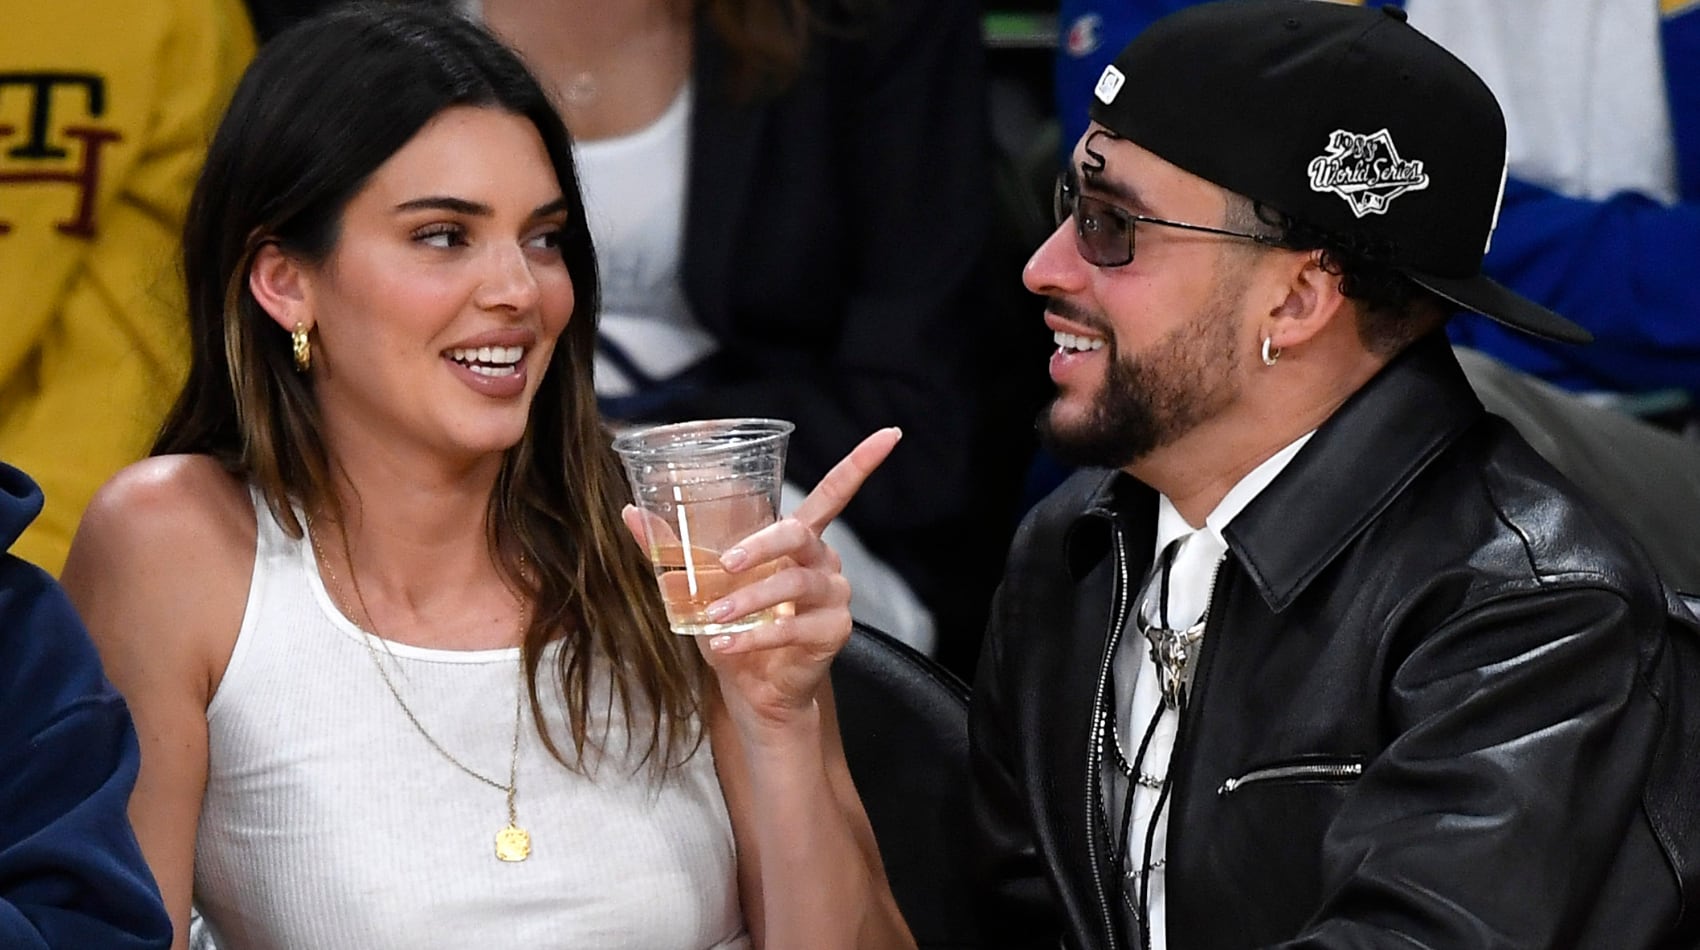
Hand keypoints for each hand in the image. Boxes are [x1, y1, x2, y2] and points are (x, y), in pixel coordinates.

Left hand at [624, 428, 900, 739]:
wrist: (751, 689)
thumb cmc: (731, 628)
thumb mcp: (697, 586)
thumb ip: (670, 549)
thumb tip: (631, 511)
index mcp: (798, 539)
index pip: (837, 492)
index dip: (862, 462)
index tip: (891, 433)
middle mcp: (823, 560)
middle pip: (800, 534)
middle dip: (762, 544)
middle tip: (725, 563)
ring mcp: (833, 596)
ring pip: (793, 584)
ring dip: (748, 601)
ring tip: (715, 618)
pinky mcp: (833, 632)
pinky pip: (791, 629)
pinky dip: (754, 637)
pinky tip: (727, 644)